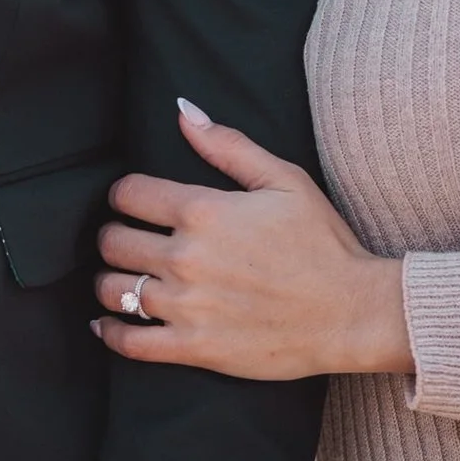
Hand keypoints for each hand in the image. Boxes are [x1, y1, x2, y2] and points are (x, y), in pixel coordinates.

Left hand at [93, 103, 411, 379]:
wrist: (351, 312)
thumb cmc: (323, 244)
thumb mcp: (285, 180)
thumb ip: (228, 146)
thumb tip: (183, 113)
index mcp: (204, 211)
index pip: (128, 194)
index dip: (125, 194)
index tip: (133, 202)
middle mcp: (186, 257)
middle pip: (113, 241)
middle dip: (114, 235)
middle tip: (128, 239)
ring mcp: (187, 306)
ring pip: (113, 289)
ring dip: (110, 280)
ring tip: (122, 277)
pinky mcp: (194, 348)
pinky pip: (130, 342)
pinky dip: (110, 332)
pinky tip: (108, 323)